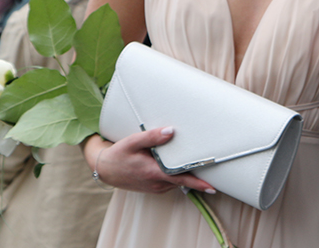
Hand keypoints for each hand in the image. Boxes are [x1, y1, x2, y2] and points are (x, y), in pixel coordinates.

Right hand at [84, 128, 214, 193]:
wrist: (104, 169)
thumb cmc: (118, 155)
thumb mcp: (133, 142)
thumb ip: (152, 137)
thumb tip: (171, 131)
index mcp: (153, 173)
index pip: (181, 179)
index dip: (197, 183)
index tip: (212, 186)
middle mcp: (156, 183)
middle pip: (182, 179)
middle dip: (197, 174)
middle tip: (214, 166)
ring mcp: (155, 187)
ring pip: (177, 180)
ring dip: (186, 173)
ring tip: (198, 161)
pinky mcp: (154, 187)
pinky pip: (170, 181)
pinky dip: (177, 175)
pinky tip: (178, 164)